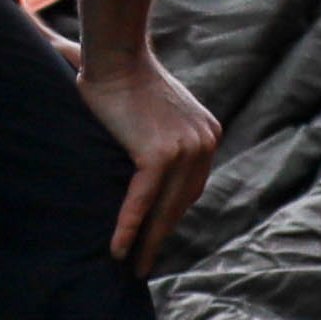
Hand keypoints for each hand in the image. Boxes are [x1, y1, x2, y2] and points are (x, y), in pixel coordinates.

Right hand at [76, 37, 222, 267]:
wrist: (114, 53)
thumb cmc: (122, 72)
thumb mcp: (155, 106)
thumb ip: (157, 127)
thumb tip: (139, 136)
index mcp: (206, 134)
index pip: (190, 188)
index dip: (172, 216)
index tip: (156, 236)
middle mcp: (203, 143)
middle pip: (181, 203)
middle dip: (162, 235)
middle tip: (145, 263)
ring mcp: (184, 149)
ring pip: (163, 208)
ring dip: (148, 241)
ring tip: (133, 266)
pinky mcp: (159, 155)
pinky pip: (142, 200)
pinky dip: (129, 226)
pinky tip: (119, 250)